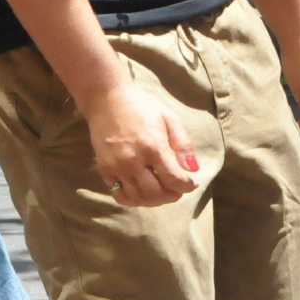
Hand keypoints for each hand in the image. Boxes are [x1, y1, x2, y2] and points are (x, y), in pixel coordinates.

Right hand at [83, 80, 199, 206]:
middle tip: (177, 190)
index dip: (186, 187)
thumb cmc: (141, 106)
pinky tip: (142, 193)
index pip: (174, 180)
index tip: (192, 184)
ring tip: (162, 191)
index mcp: (154, 146)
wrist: (107, 99)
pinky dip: (133, 200)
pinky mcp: (104, 169)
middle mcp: (134, 161)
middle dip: (172, 196)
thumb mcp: (169, 118)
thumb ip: (183, 144)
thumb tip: (194, 170)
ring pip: (138, 198)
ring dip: (154, 201)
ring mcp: (117, 167)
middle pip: (156, 194)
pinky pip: (119, 195)